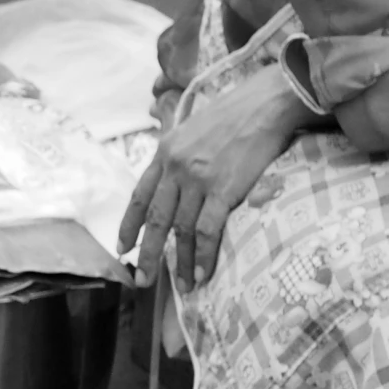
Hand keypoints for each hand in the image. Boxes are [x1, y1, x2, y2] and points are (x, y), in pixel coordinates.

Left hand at [117, 63, 308, 290]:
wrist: (266, 102)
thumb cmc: (235, 114)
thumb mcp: (192, 128)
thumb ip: (178, 154)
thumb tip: (172, 177)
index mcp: (164, 154)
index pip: (139, 197)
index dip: (129, 226)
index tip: (122, 248)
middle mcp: (175, 168)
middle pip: (155, 220)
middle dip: (146, 254)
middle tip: (142, 281)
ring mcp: (198, 180)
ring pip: (182, 230)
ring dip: (182, 262)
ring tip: (183, 286)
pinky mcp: (223, 189)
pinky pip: (207, 230)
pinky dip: (203, 256)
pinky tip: (203, 273)